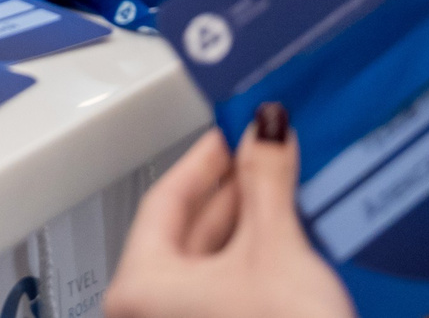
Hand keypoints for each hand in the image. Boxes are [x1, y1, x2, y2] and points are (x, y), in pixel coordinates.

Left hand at [108, 112, 352, 317]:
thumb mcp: (276, 249)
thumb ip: (266, 181)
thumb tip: (265, 132)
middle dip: (233, 191)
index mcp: (139, 289)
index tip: (234, 129)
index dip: (206, 157)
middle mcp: (149, 315)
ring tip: (285, 190)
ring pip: (211, 264)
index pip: (164, 199)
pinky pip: (227, 291)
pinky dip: (254, 262)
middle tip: (267, 153)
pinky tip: (288, 241)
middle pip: (188, 232)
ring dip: (249, 226)